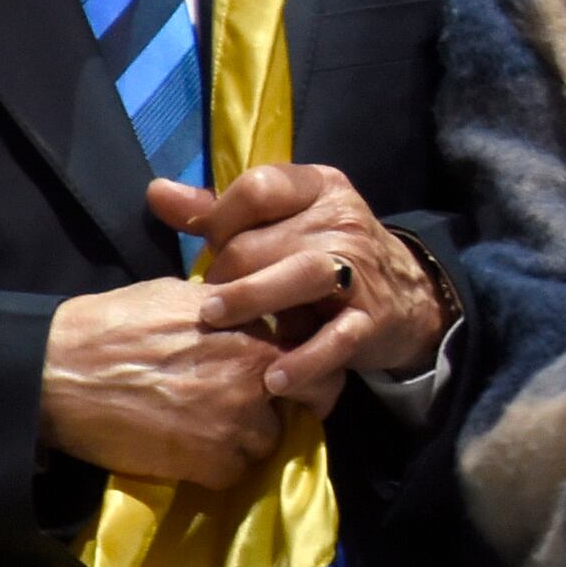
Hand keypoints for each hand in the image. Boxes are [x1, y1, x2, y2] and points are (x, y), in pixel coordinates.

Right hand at [41, 277, 287, 489]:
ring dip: (248, 439)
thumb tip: (251, 317)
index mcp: (255, 336)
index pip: (314, 357)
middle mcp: (254, 381)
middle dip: (289, 406)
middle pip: (305, 404)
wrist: (59, 371)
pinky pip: (232, 474)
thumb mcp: (185, 297)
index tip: (291, 375)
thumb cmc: (115, 324)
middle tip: (260, 408)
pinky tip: (192, 452)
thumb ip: (232, 312)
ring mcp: (232, 425)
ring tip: (214, 429)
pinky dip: (217, 468)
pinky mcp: (204, 463)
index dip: (305, 369)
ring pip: (267, 443)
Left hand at [165, 159, 445, 403]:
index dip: (221, 219)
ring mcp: (359, 270)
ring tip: (215, 320)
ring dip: (252, 298)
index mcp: (319, 188)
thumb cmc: (323, 256)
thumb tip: (157, 192)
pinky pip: (335, 338)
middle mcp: (342, 220)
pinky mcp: (370, 319)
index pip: (258, 188)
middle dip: (225, 275)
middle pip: (261, 243)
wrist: (408, 296)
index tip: (212, 248)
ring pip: (299, 275)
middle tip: (209, 305)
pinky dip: (304, 360)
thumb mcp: (284, 223)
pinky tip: (274, 378)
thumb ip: (220, 212)